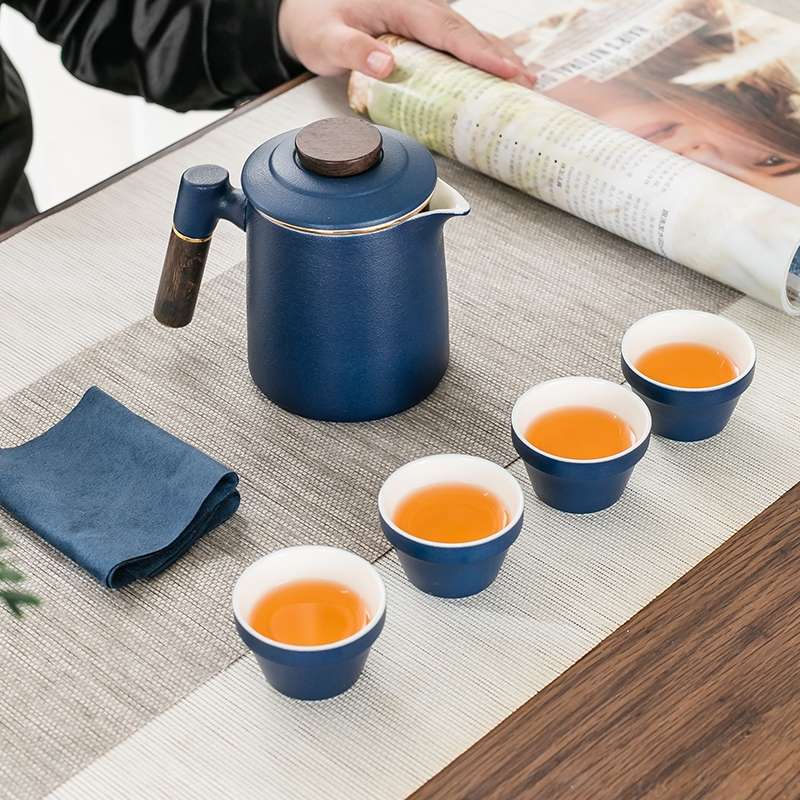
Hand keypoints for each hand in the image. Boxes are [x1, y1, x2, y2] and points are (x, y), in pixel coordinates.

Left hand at [278, 0, 535, 86]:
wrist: (305, 11)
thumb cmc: (314, 22)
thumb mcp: (325, 38)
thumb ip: (352, 50)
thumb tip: (385, 63)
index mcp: (401, 4)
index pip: (446, 30)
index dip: (478, 51)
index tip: (505, 70)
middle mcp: (416, 7)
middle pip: (465, 32)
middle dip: (498, 56)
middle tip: (528, 81)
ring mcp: (419, 18)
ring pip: (464, 35)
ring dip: (494, 56)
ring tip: (523, 79)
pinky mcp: (417, 30)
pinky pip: (453, 42)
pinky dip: (477, 56)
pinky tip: (494, 71)